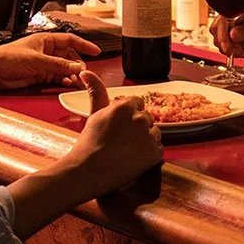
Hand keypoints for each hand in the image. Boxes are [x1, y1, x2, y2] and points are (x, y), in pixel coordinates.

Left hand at [0, 33, 101, 88]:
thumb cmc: (7, 57)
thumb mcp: (36, 59)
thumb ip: (57, 64)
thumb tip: (76, 66)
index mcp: (46, 40)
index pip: (70, 40)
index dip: (84, 45)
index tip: (96, 51)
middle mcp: (46, 51)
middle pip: (70, 56)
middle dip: (78, 64)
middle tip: (84, 72)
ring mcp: (44, 64)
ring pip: (65, 68)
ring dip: (72, 74)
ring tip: (77, 80)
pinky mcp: (40, 75)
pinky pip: (57, 77)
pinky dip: (64, 80)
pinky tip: (67, 83)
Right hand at [62, 71, 162, 197]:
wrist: (88, 171)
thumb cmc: (89, 143)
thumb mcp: (94, 113)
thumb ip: (96, 91)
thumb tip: (85, 72)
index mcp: (125, 106)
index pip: (137, 104)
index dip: (128, 116)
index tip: (118, 127)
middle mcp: (140, 118)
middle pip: (146, 118)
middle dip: (137, 128)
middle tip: (120, 140)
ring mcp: (148, 136)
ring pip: (154, 133)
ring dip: (145, 140)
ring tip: (126, 150)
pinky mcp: (155, 153)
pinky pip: (158, 149)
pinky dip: (149, 155)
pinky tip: (133, 158)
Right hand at [211, 5, 243, 58]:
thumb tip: (232, 35)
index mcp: (236, 11)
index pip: (222, 20)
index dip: (222, 34)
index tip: (227, 47)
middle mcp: (228, 18)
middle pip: (216, 31)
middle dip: (225, 45)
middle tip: (238, 50)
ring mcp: (227, 29)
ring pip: (219, 42)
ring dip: (231, 50)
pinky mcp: (228, 38)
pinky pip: (224, 48)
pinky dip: (233, 53)